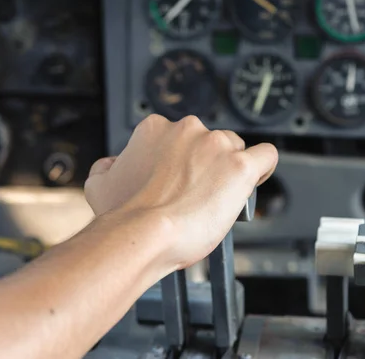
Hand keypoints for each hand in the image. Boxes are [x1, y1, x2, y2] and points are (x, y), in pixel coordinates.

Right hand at [84, 115, 277, 269]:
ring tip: (219, 196)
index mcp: (155, 129)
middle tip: (197, 193)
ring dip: (229, 169)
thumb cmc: (125, 216)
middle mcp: (188, 130)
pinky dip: (262, 168)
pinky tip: (251, 182)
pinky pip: (265, 156)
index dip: (183, 161)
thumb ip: (108, 167)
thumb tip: (112, 165)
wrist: (143, 235)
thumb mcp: (99, 184)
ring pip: (235, 148)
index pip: (180, 136)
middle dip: (206, 164)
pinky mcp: (240, 166)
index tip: (179, 180)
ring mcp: (216, 145)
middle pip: (209, 140)